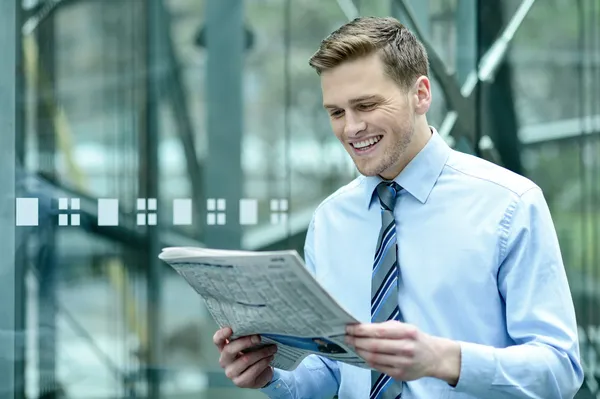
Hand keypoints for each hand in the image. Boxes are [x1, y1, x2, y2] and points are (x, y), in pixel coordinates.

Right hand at [213, 327, 277, 388]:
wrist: (261, 374)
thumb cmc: (253, 354)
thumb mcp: (248, 345)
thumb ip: (247, 337)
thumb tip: (257, 327)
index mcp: (224, 348)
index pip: (217, 340)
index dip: (222, 334)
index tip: (230, 329)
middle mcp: (224, 360)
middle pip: (230, 349)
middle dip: (246, 342)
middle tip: (259, 337)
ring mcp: (231, 373)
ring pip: (245, 360)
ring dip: (261, 352)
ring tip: (272, 348)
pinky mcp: (240, 382)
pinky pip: (253, 370)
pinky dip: (264, 362)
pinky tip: (270, 357)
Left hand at [345, 320, 460, 384]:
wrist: (434, 357)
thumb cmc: (415, 338)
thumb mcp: (405, 327)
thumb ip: (386, 327)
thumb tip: (362, 328)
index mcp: (407, 332)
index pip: (378, 331)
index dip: (361, 330)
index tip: (349, 328)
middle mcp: (406, 348)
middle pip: (374, 345)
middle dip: (357, 341)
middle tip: (346, 337)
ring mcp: (403, 363)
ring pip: (375, 357)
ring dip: (360, 351)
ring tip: (353, 345)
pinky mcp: (400, 374)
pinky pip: (379, 367)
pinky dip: (369, 360)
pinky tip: (364, 355)